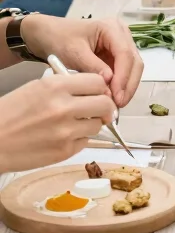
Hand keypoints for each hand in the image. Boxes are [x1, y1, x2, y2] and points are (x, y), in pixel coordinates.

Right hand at [0, 74, 116, 172]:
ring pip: (98, 125)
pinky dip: (79, 138)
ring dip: (92, 123)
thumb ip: (65, 85)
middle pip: (105, 104)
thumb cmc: (10, 114)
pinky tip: (63, 136)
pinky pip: (85, 141)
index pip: (98, 82)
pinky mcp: (65, 151)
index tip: (99, 92)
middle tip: (99, 109)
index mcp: (56, 86)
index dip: (100, 87)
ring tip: (74, 123)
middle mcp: (64, 107)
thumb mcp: (36, 87)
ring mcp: (66, 131)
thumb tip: (93, 87)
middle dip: (105, 106)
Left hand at [21, 14, 142, 107]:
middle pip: (134, 62)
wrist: (49, 35)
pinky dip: (120, 86)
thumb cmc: (60, 39)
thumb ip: (93, 68)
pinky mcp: (117, 57)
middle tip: (118, 105)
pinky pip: (124, 73)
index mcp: (112, 28)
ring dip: (126, 88)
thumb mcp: (74, 53)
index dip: (123, 76)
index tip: (116, 96)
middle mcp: (122, 35)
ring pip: (133, 69)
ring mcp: (121, 46)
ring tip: (115, 105)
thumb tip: (109, 87)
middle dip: (128, 85)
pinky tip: (113, 99)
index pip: (125, 54)